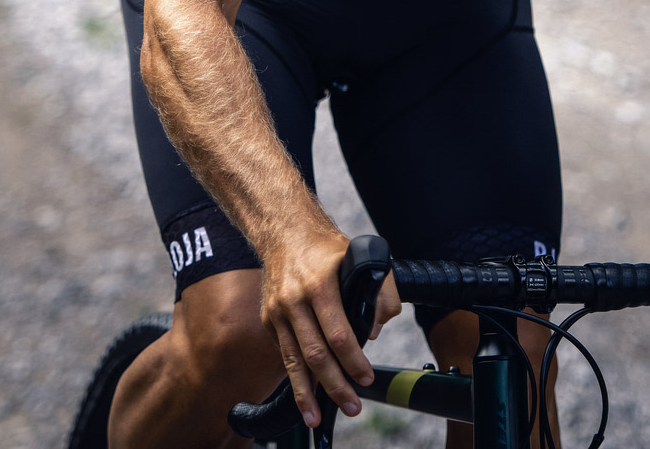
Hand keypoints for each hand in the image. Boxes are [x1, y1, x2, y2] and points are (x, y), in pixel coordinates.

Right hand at [259, 224, 403, 427]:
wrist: (284, 232)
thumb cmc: (327, 248)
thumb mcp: (363, 257)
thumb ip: (381, 293)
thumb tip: (373, 333)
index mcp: (320, 284)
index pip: (338, 333)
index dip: (353, 361)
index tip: (366, 378)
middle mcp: (294, 300)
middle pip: (315, 354)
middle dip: (334, 385)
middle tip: (352, 406)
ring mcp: (277, 311)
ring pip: (292, 361)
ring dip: (306, 393)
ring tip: (315, 417)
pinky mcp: (268, 319)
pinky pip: (284, 352)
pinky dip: (295, 374)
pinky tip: (306, 392)